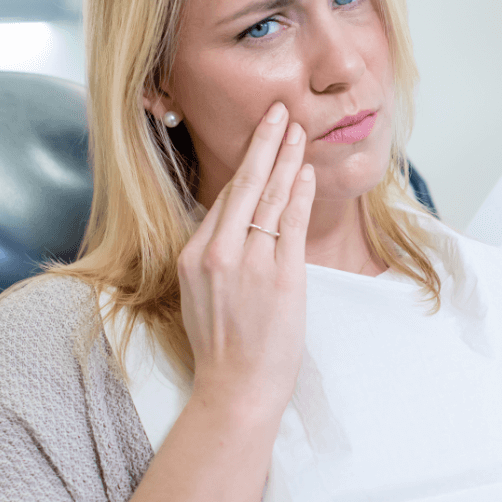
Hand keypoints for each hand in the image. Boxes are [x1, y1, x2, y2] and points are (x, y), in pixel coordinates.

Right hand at [177, 101, 314, 418]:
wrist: (236, 389)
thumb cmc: (221, 348)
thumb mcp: (200, 295)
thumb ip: (213, 256)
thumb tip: (231, 223)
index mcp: (195, 256)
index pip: (223, 199)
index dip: (244, 164)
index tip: (258, 139)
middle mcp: (219, 253)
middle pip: (244, 186)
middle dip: (264, 144)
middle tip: (278, 112)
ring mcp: (251, 263)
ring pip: (269, 197)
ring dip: (285, 159)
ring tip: (296, 131)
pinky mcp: (282, 276)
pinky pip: (290, 223)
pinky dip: (299, 193)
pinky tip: (306, 170)